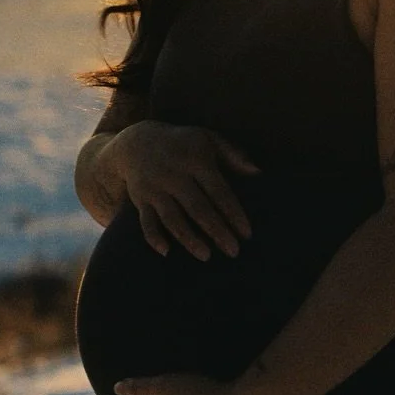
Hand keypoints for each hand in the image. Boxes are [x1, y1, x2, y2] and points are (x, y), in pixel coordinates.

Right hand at [99, 122, 260, 259]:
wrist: (136, 142)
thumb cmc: (182, 144)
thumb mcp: (207, 138)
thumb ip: (233, 154)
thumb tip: (257, 173)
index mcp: (195, 160)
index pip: (218, 191)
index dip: (233, 213)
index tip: (246, 233)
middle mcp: (174, 175)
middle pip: (198, 208)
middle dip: (217, 231)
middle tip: (234, 252)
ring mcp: (155, 188)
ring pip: (173, 218)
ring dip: (189, 239)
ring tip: (206, 256)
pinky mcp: (141, 199)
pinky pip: (146, 222)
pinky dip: (154, 237)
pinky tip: (166, 252)